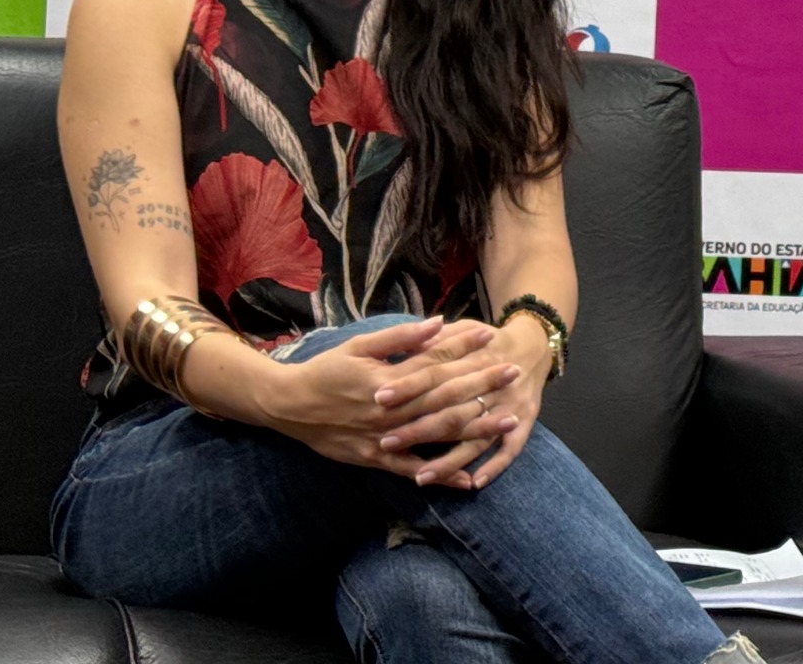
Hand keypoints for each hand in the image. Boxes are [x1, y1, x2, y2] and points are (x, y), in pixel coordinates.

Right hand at [265, 317, 521, 483]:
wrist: (286, 407)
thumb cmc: (325, 371)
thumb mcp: (358, 345)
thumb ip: (399, 337)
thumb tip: (437, 323)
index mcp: (387, 379)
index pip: (434, 361)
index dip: (465, 349)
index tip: (494, 338)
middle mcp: (391, 410)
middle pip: (444, 396)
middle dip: (482, 384)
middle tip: (516, 373)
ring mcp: (385, 438)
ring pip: (436, 433)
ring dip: (474, 428)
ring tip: (508, 421)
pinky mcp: (375, 459)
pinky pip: (412, 470)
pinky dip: (440, 475)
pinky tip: (468, 479)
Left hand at [371, 315, 551, 489]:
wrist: (535, 344)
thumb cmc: (487, 340)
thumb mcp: (463, 328)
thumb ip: (436, 340)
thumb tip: (404, 344)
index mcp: (475, 359)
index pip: (436, 373)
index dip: (409, 386)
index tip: (379, 399)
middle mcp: (493, 385)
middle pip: (452, 410)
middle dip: (419, 429)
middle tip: (386, 443)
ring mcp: (510, 405)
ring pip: (478, 437)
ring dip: (451, 460)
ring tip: (421, 478)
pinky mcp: (526, 419)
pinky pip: (511, 447)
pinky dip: (496, 465)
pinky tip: (474, 483)